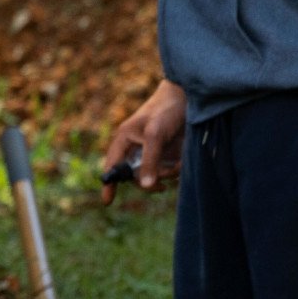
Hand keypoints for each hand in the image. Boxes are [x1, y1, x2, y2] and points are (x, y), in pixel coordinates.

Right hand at [101, 80, 185, 204]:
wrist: (189, 97)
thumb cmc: (165, 110)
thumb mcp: (155, 135)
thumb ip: (150, 161)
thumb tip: (146, 186)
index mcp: (125, 140)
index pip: (113, 165)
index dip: (110, 183)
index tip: (107, 202)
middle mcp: (137, 147)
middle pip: (135, 176)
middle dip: (148, 182)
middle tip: (162, 185)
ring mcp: (153, 151)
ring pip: (154, 175)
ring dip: (167, 175)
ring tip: (178, 165)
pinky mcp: (168, 154)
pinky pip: (169, 171)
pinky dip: (177, 170)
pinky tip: (183, 160)